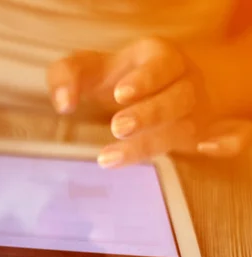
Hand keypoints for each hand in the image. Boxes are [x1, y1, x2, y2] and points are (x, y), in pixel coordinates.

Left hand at [46, 37, 248, 166]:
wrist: (164, 86)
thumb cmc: (117, 78)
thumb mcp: (90, 68)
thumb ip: (66, 75)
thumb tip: (62, 103)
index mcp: (159, 59)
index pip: (159, 65)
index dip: (143, 79)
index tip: (119, 94)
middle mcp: (183, 84)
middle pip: (175, 98)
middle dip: (148, 113)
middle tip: (117, 127)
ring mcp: (198, 111)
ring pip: (187, 126)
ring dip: (155, 142)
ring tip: (111, 158)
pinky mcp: (209, 133)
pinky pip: (235, 135)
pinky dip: (229, 142)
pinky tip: (207, 149)